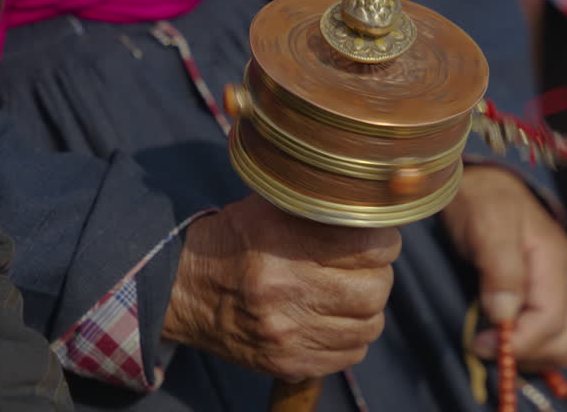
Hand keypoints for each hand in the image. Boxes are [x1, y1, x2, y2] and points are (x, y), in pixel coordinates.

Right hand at [162, 194, 400, 381]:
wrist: (183, 288)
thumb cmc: (235, 241)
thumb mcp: (270, 207)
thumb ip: (321, 204)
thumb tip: (374, 206)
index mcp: (283, 242)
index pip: (372, 247)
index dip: (382, 241)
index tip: (375, 238)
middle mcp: (285, 289)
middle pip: (376, 289)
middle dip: (377, 274)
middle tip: (363, 267)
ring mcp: (287, 332)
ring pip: (369, 325)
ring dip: (366, 308)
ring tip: (346, 293)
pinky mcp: (288, 362)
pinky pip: (350, 355)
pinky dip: (350, 337)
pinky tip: (332, 319)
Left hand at [440, 166, 566, 371]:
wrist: (480, 183)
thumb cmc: (481, 200)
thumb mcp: (486, 224)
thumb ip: (500, 268)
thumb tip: (504, 316)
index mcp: (554, 264)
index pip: (552, 323)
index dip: (518, 342)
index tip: (478, 343)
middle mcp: (562, 282)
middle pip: (564, 342)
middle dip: (526, 353)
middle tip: (482, 344)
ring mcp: (556, 291)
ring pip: (558, 345)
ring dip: (525, 354)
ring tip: (487, 341)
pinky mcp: (542, 296)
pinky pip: (546, 335)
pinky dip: (525, 345)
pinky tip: (497, 335)